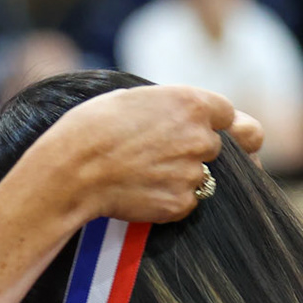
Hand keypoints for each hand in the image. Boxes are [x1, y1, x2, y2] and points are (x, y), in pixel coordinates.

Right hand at [24, 84, 246, 225]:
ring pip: (203, 177)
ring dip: (182, 178)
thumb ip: (170, 106)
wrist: (72, 169)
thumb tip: (182, 115)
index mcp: (193, 103)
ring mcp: (194, 174)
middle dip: (201, 152)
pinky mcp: (181, 204)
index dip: (223, 125)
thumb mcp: (135, 98)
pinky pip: (186, 202)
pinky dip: (169, 200)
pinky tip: (140, 192)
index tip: (218, 134)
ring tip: (144, 174)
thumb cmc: (92, 127)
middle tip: (178, 158)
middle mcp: (202, 138)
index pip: (230, 115)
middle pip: (220, 148)